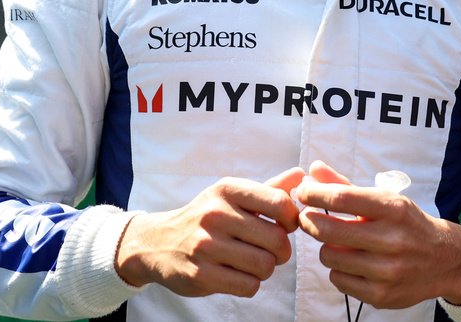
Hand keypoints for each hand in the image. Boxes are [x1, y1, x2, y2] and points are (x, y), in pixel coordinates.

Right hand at [115, 167, 303, 297]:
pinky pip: (248, 286)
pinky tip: (237, 274)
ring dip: (265, 269)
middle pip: (278, 240)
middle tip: (269, 250)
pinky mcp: (201, 274)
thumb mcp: (231, 196)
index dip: (292, 219)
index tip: (284, 225)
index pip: (280, 202)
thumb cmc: (206, 217)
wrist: (158, 242)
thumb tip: (302, 175)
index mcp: (227, 190)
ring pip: (265, 266)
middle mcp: (215, 214)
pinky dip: (250, 284)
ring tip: (251, 262)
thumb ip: (269, 188)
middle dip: (281, 250)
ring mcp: (206, 245)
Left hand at [296, 160, 460, 308]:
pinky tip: (351, 263)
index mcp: (393, 209)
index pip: (341, 198)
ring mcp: (388, 271)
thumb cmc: (407, 224)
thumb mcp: (383, 198)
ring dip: (326, 248)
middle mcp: (392, 240)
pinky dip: (338, 270)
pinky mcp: (382, 295)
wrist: (446, 259)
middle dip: (309, 222)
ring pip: (328, 256)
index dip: (313, 194)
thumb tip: (312, 170)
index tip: (301, 193)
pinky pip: (338, 280)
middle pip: (327, 230)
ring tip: (337, 243)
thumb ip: (344, 185)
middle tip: (307, 218)